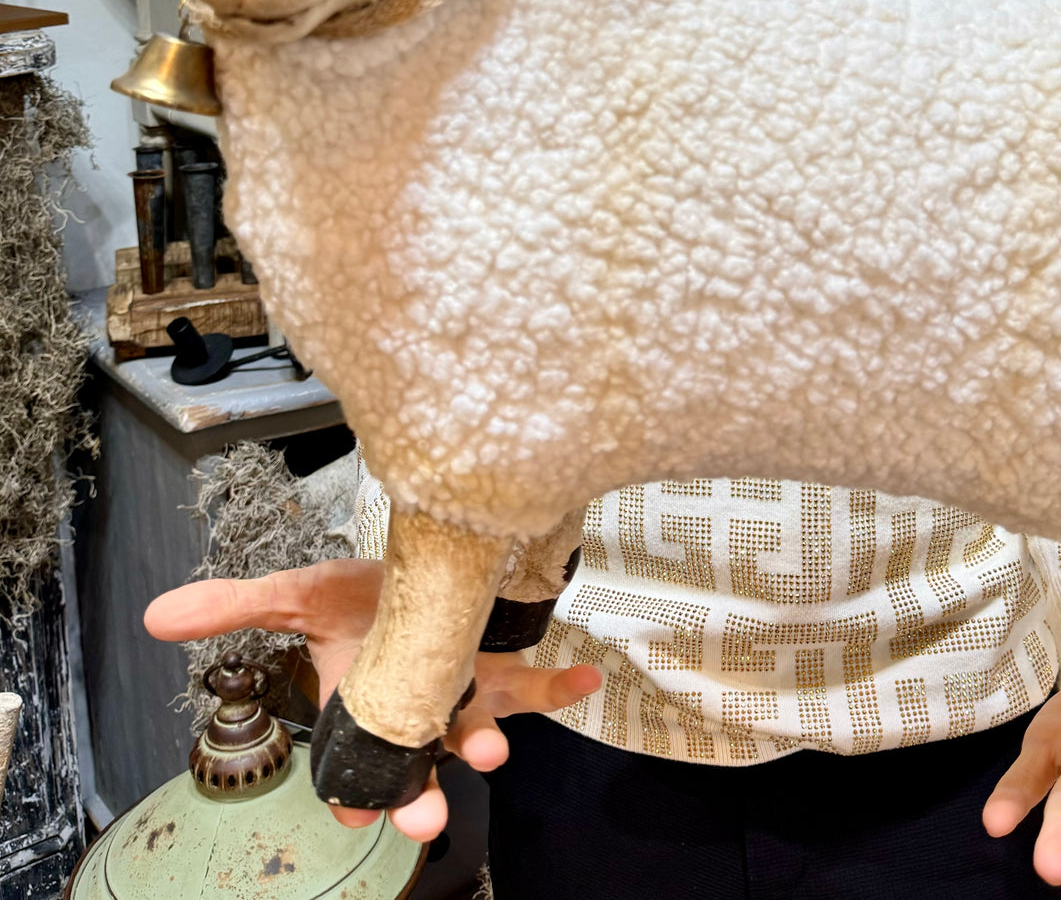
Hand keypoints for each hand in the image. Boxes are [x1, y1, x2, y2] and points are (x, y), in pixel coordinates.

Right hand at [144, 560, 600, 842]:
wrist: (417, 567)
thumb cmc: (360, 595)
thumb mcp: (297, 595)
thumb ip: (236, 608)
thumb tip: (159, 615)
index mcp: (362, 710)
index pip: (354, 769)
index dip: (356, 793)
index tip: (357, 806)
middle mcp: (415, 712)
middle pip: (418, 767)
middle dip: (421, 793)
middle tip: (421, 809)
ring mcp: (462, 695)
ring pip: (474, 733)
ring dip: (484, 745)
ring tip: (489, 750)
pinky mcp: (500, 668)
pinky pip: (535, 684)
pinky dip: (560, 688)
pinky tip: (585, 678)